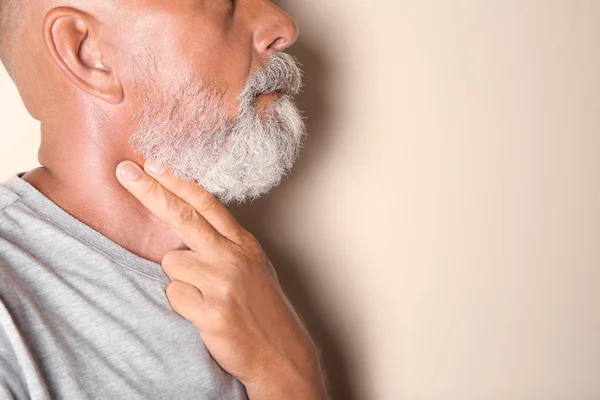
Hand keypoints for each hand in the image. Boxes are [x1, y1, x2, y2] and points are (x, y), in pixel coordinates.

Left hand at [116, 160, 328, 399]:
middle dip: (151, 191)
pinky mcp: (210, 311)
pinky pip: (174, 295)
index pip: (206, 203)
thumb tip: (186, 223)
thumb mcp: (252, 265)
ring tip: (204, 296)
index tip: (154, 165)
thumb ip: (224, 243)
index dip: (178, 182)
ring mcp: (222, 283)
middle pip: (183, 217)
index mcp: (243, 244)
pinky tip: (204, 314)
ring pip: (172, 264)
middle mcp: (232, 257)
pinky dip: (183, 304)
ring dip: (180, 279)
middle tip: (125, 171)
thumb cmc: (262, 307)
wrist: (280, 352)